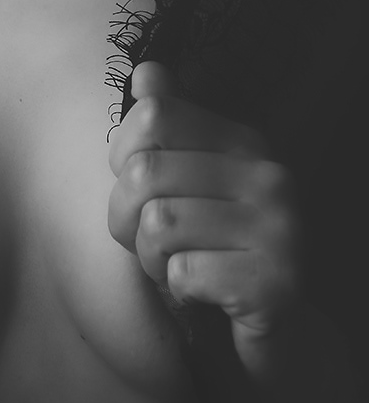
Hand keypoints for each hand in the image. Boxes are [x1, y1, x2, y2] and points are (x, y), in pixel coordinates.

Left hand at [108, 62, 301, 374]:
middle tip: (154, 244)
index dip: (123, 155)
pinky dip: (179, 290)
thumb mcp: (187, 181)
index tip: (139, 188)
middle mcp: (268, 176)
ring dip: (152, 258)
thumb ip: (167, 127)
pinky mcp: (277, 283)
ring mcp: (280, 228)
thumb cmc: (215, 249)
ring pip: (158, 223)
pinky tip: (204, 294)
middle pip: (144, 171)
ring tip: (180, 265)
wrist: (278, 331)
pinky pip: (184, 274)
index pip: (153, 113)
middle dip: (127, 218)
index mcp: (243, 142)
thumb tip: (144, 72)